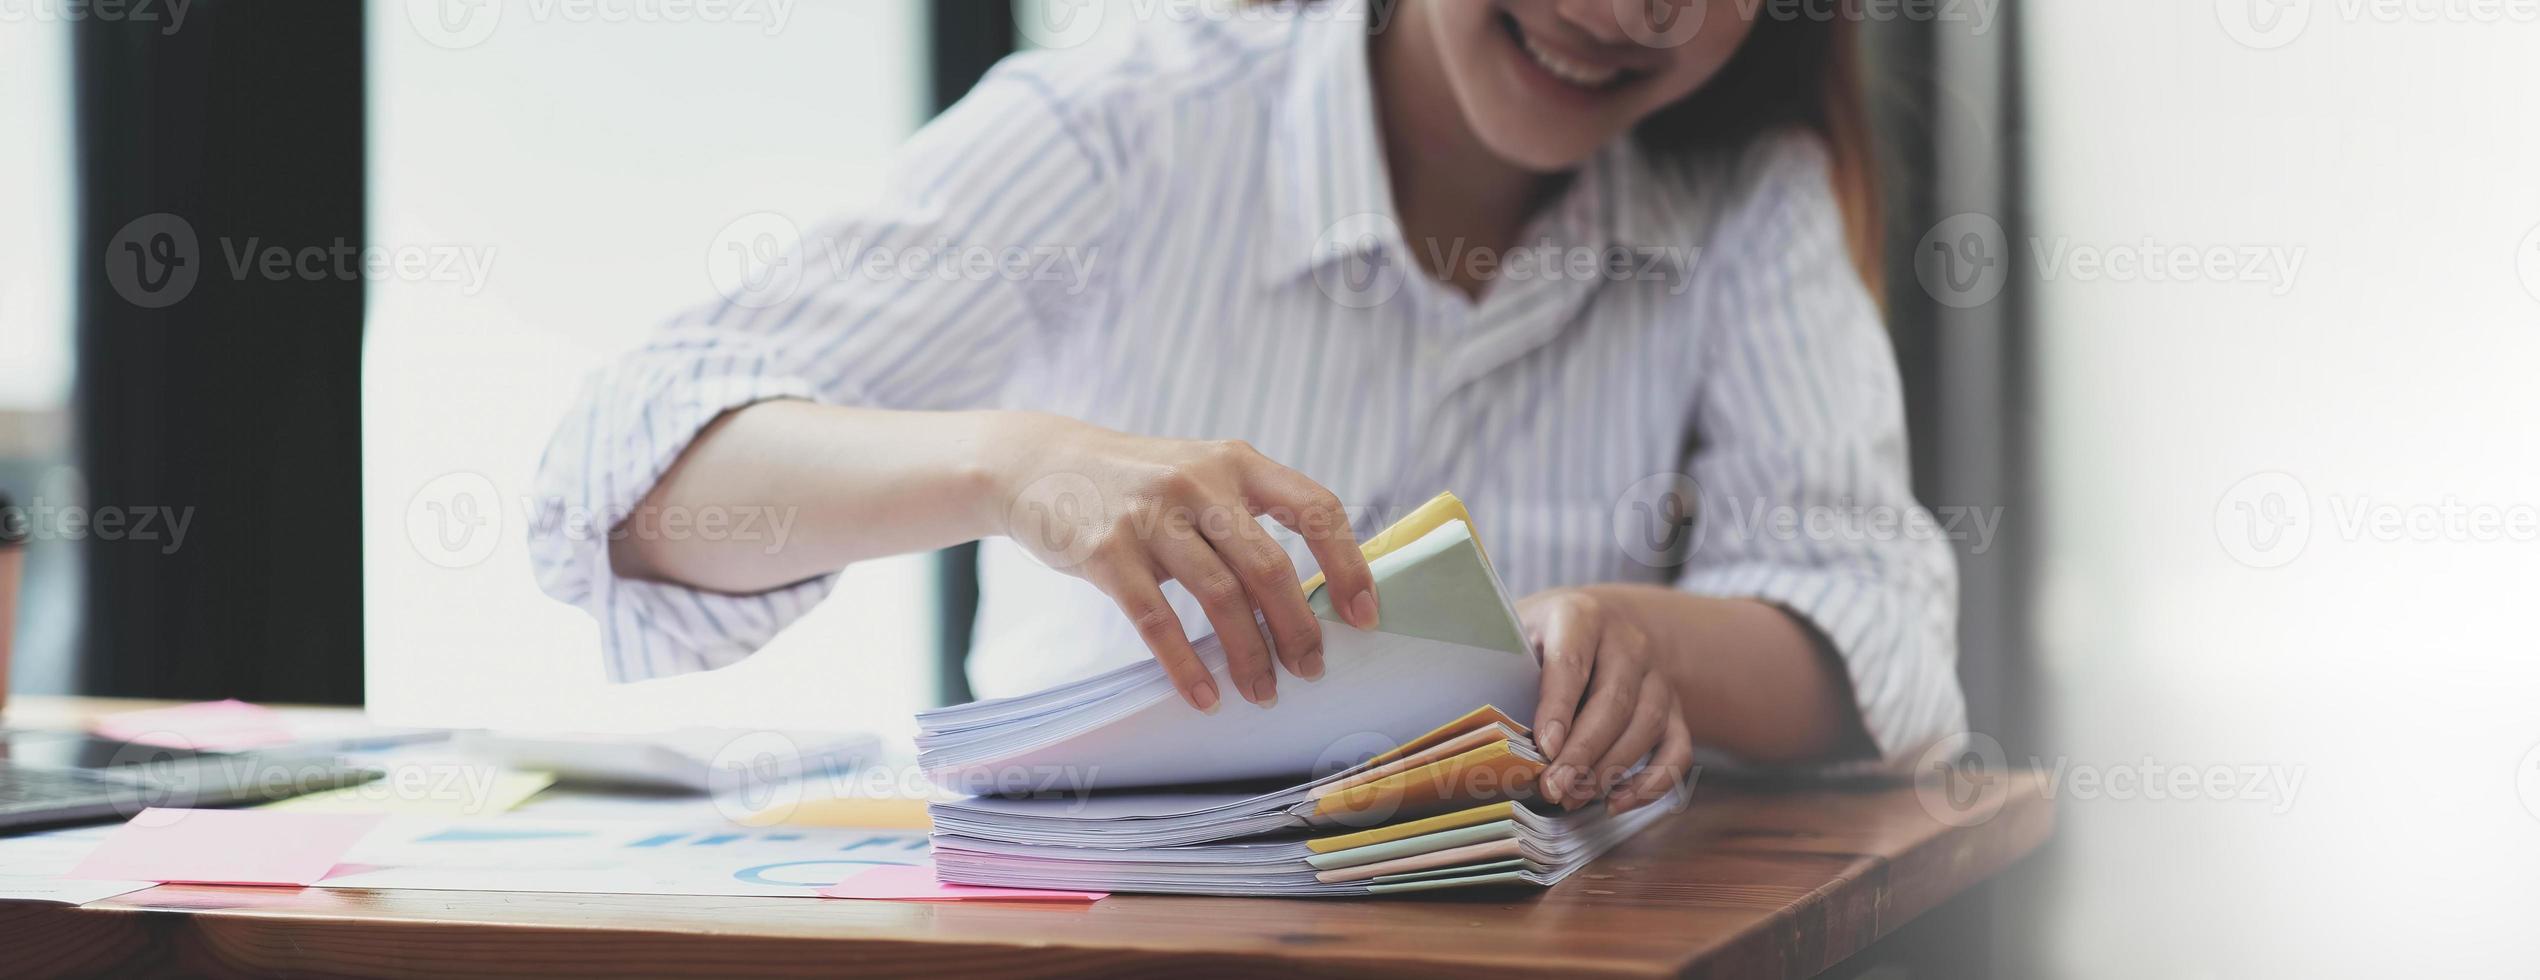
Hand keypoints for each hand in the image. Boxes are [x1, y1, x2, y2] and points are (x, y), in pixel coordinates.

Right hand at [990, 413, 1379, 712]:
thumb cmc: (1138, 482)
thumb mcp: (1201, 472)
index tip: (1364, 617)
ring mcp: (1150, 516)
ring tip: (1262, 693)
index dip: (1348, 565)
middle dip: (1298, 628)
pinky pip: (1156, 620)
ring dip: (1249, 655)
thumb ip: (1250, 513)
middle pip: (1269, 566)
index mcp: (1237, 463)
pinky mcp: (1106, 551)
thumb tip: (1318, 589)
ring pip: (1219, 597)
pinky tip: (1204, 697)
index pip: (1315, 509)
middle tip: (1312, 671)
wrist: (1039, 463)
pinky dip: (1185, 666)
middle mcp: (1199, 483)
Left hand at [1520, 589, 1693, 812]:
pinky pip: (1677, 749)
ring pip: (1648, 725)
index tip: (1544, 747)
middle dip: (1584, 751)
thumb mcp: (1520, 633)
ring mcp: (1657, 676)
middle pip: (1614, 701)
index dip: (1558, 708)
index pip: (1572, 663)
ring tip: (1574, 798)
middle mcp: (1627, 642)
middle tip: (1554, 788)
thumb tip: (1458, 714)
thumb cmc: (1547, 637)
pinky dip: (1653, 782)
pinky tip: (1617, 802)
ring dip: (1612, 768)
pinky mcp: (1676, 709)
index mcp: (1581, 616)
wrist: (1611, 621)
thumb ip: (1501, 666)